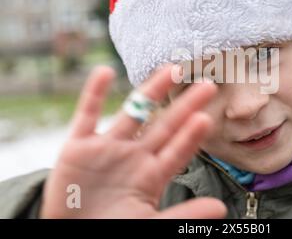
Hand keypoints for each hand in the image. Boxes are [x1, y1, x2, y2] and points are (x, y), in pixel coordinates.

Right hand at [40, 64, 225, 217]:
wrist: (71, 235)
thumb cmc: (111, 231)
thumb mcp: (149, 225)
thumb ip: (183, 216)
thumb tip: (221, 209)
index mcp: (152, 176)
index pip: (178, 151)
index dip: (192, 136)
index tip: (208, 118)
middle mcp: (134, 156)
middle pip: (165, 125)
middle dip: (185, 105)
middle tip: (208, 85)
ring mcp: (108, 148)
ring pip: (133, 112)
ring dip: (151, 90)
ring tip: (171, 69)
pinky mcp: (78, 147)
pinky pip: (86, 115)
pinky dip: (93, 94)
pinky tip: (104, 72)